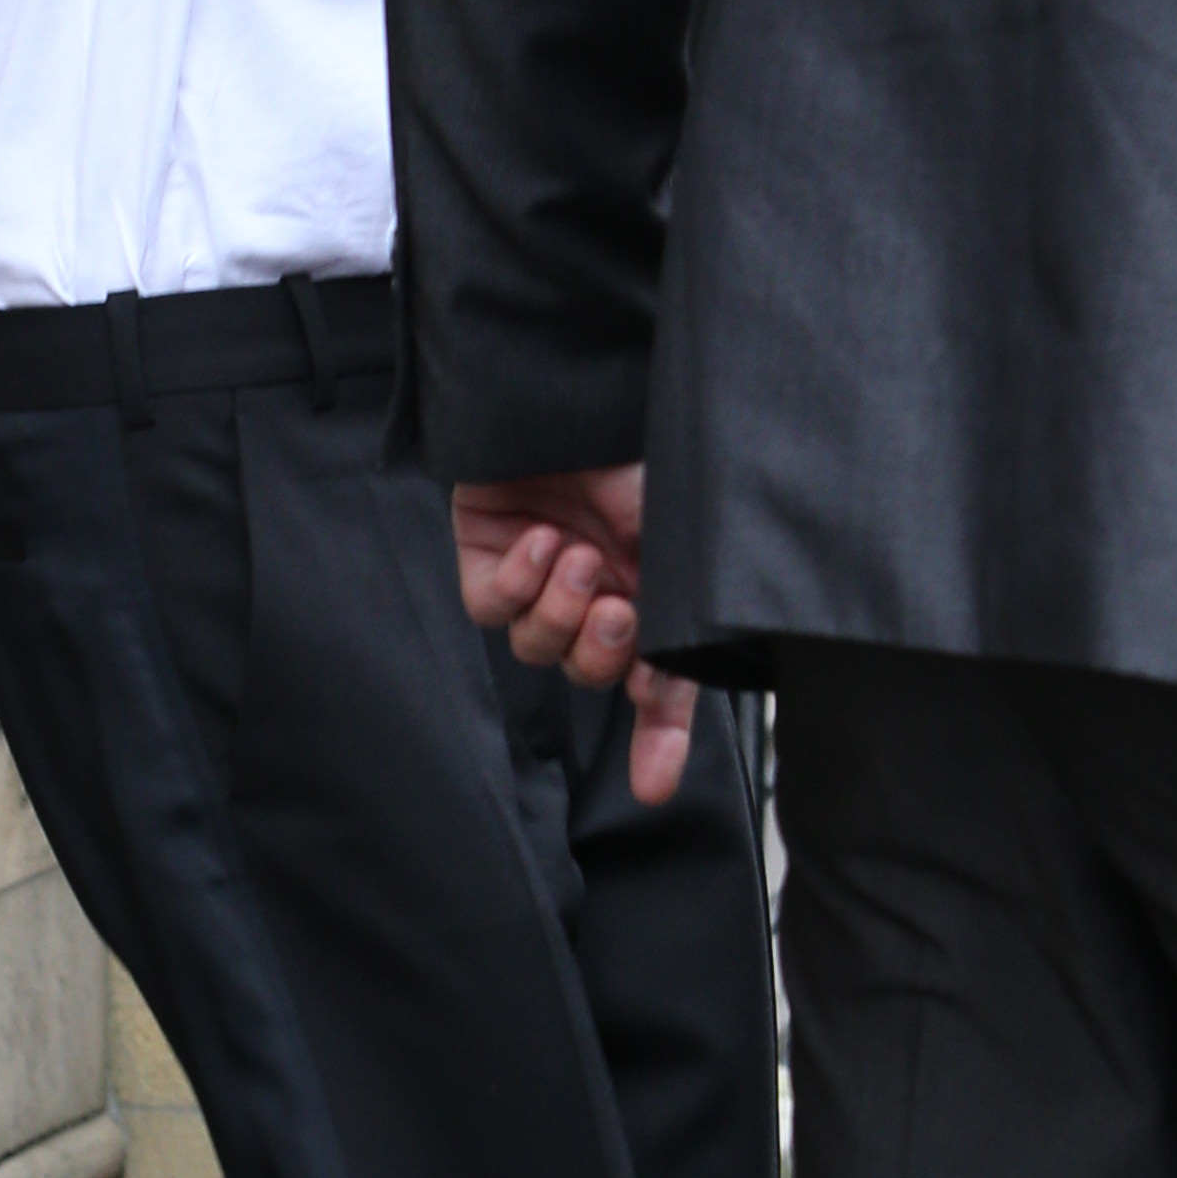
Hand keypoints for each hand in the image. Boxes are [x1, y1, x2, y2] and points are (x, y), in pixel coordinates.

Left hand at [451, 466, 702, 806]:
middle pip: (593, 670)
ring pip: (539, 646)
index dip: (659, 741)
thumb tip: (684, 670)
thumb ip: (688, 603)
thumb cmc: (635, 447)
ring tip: (573, 557)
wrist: (571, 388)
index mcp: (656, 591)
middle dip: (602, 650)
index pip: (661, 686)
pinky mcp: (488, 556)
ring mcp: (542, 576)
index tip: (652, 789)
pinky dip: (517, 583)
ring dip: (559, 610)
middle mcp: (600, 590)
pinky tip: (537, 544)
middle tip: (614, 607)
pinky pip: (492, 608)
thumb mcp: (682, 527)